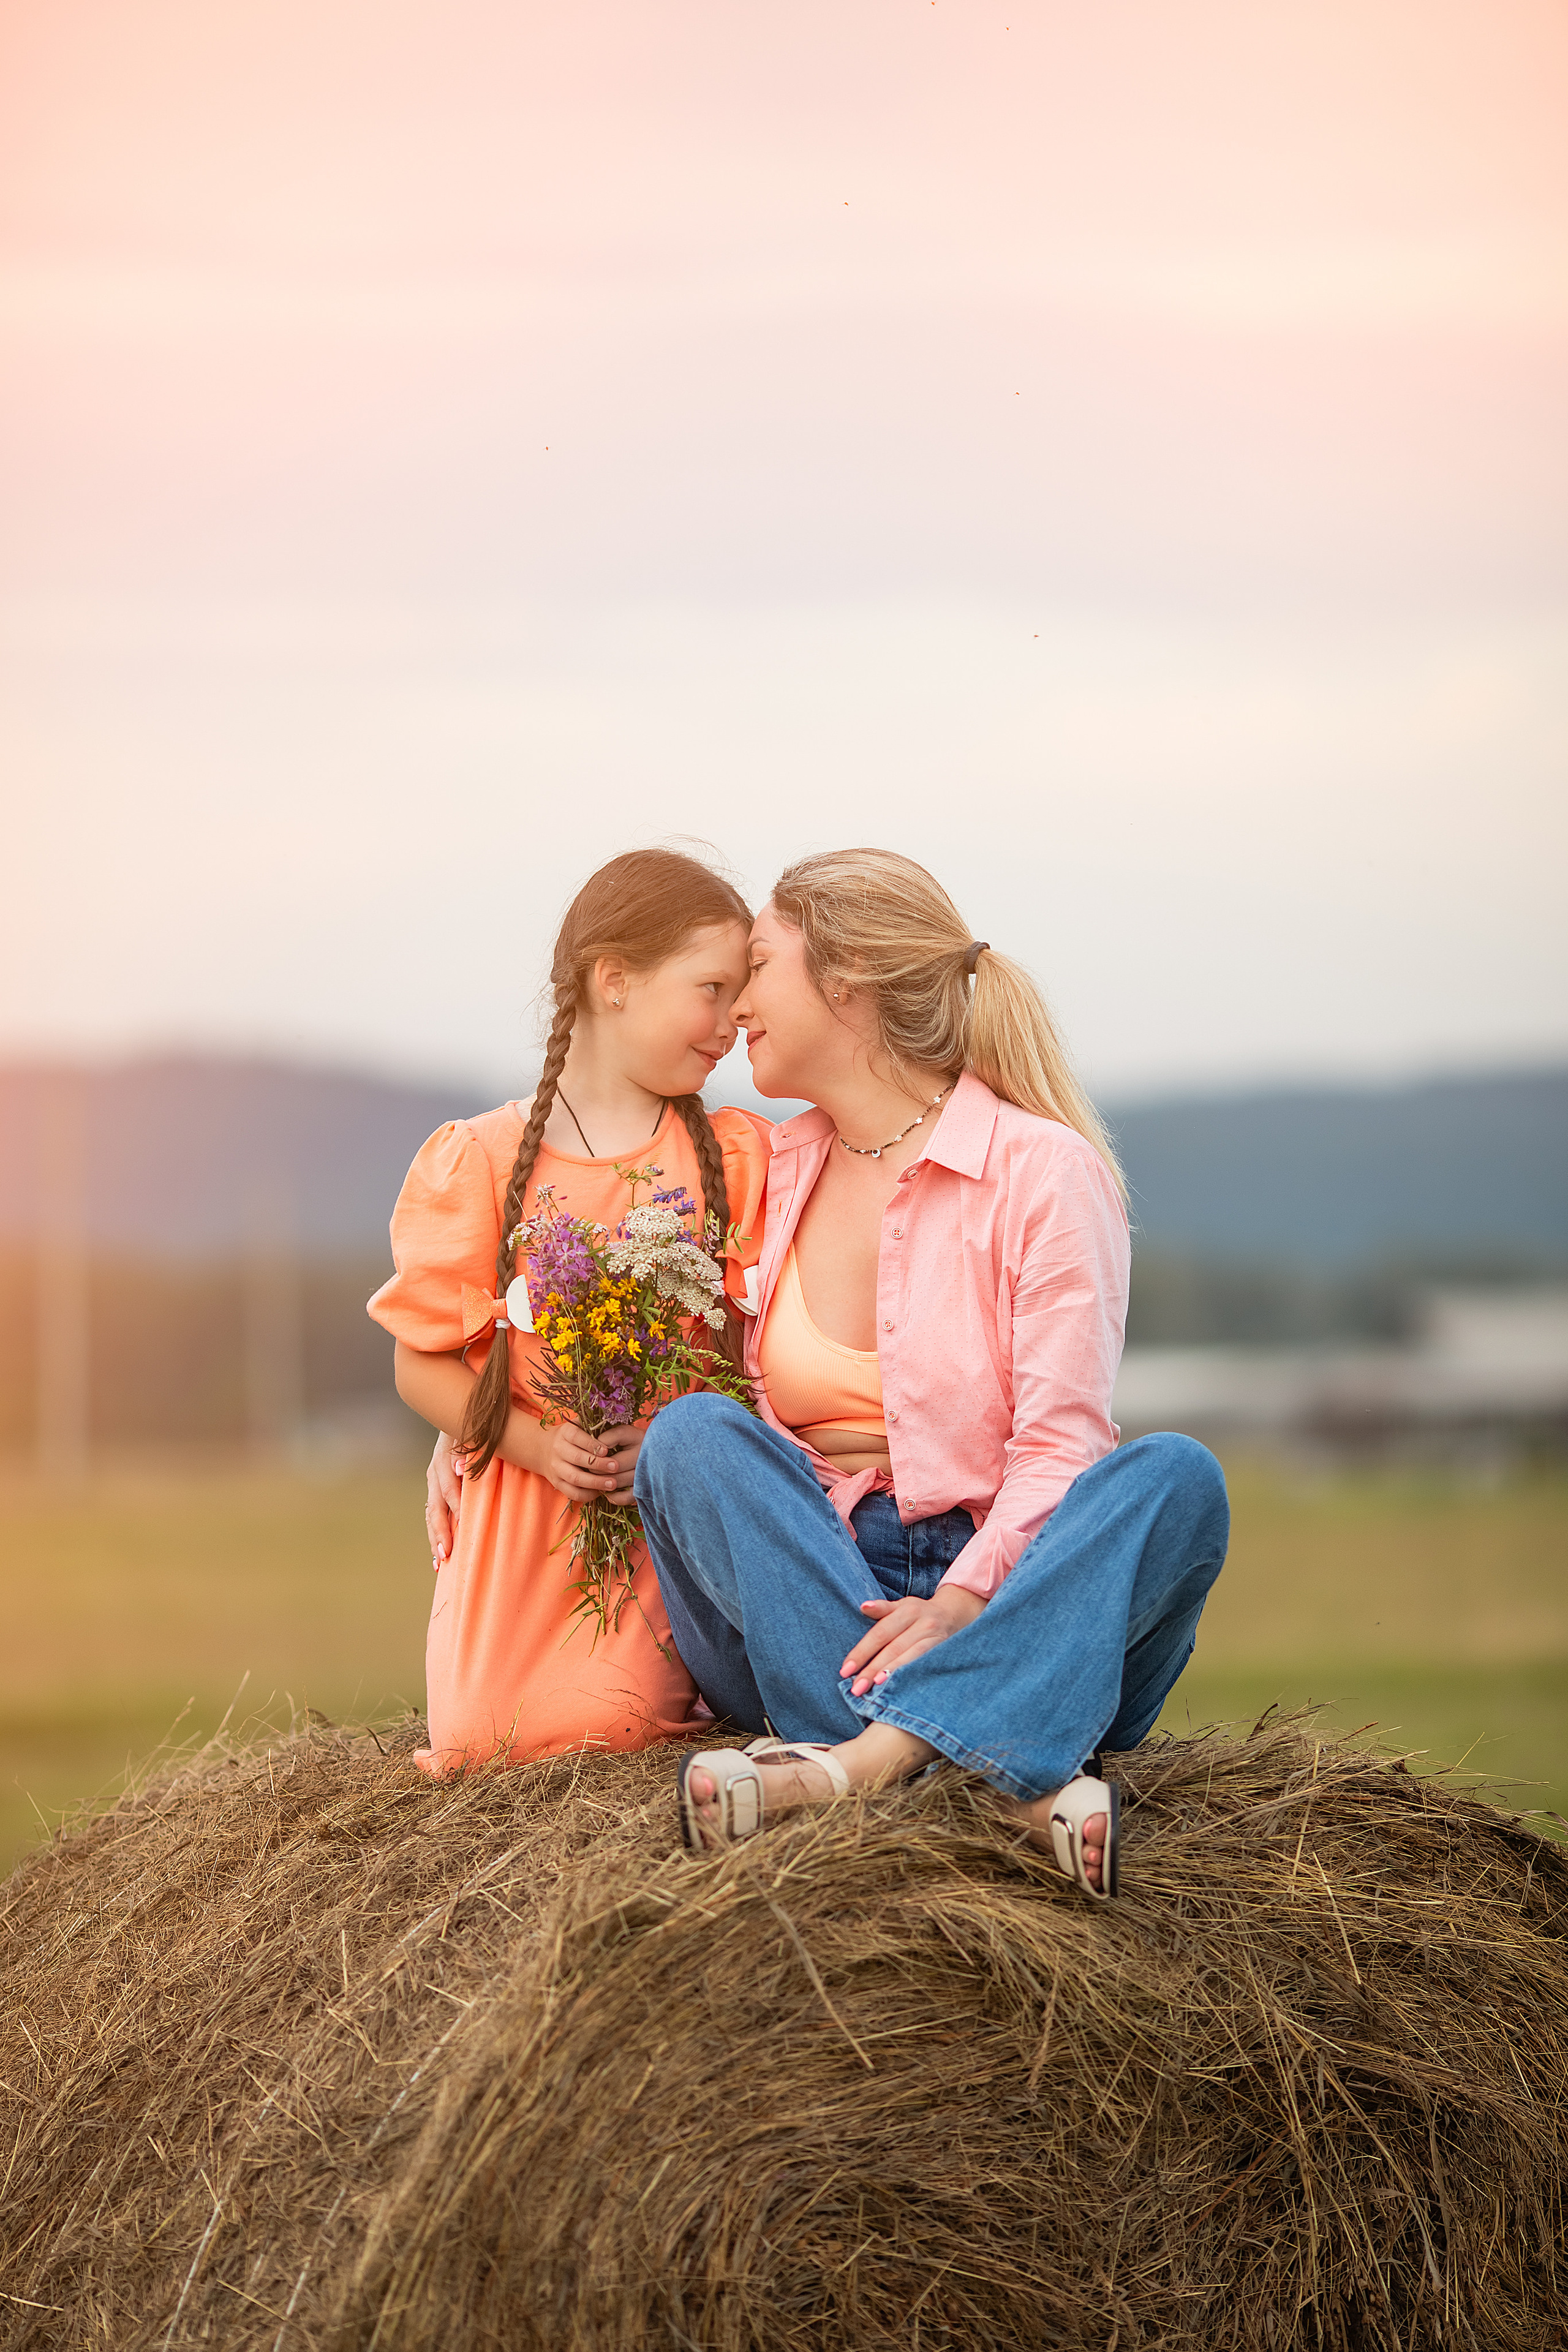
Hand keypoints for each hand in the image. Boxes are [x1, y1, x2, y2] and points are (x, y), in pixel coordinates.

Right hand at [425, 1431, 462, 1567]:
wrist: (461, 1419)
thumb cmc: (474, 1428)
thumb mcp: (473, 1434)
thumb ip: (471, 1449)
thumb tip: (462, 1469)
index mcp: (443, 1461)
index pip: (448, 1489)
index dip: (456, 1507)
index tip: (463, 1525)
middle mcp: (435, 1475)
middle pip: (435, 1508)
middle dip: (440, 1533)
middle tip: (446, 1554)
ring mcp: (434, 1484)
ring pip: (431, 1516)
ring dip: (435, 1539)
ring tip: (440, 1563)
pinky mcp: (436, 1492)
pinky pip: (434, 1517)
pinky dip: (436, 1537)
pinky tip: (438, 1559)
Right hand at [536, 1419, 645, 1506]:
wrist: (544, 1450)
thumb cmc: (571, 1436)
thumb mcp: (578, 1425)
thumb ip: (592, 1424)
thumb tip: (614, 1419)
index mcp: (565, 1433)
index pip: (577, 1437)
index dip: (591, 1444)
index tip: (607, 1449)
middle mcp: (558, 1450)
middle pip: (577, 1459)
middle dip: (598, 1464)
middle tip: (616, 1467)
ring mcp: (556, 1468)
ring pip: (575, 1478)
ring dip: (595, 1482)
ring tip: (612, 1484)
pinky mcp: (557, 1483)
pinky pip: (572, 1492)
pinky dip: (587, 1495)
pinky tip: (601, 1492)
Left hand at [841, 1585, 985, 1696]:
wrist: (956, 1615)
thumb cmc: (919, 1614)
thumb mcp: (902, 1606)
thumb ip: (882, 1609)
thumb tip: (863, 1607)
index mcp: (908, 1610)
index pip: (880, 1633)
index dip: (862, 1651)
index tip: (845, 1670)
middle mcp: (923, 1623)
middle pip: (894, 1648)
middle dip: (872, 1669)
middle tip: (856, 1688)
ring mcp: (937, 1638)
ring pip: (912, 1658)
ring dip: (893, 1673)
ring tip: (875, 1688)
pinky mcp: (946, 1652)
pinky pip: (927, 1665)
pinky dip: (913, 1677)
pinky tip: (901, 1690)